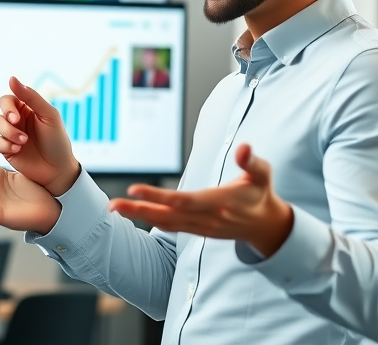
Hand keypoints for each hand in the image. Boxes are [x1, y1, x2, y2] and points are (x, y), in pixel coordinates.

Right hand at [0, 77, 79, 195]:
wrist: (58, 170)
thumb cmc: (57, 141)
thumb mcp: (49, 115)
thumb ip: (31, 96)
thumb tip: (11, 78)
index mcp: (28, 109)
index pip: (9, 99)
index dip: (8, 106)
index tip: (16, 116)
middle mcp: (17, 120)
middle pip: (0, 112)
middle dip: (6, 120)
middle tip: (17, 124)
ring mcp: (11, 135)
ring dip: (8, 133)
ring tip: (23, 142)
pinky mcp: (6, 149)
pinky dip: (5, 145)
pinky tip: (18, 150)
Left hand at [109, 144, 293, 256]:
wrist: (265, 225)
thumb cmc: (260, 193)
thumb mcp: (263, 175)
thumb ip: (252, 162)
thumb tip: (244, 147)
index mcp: (221, 202)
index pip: (186, 200)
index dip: (160, 196)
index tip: (136, 189)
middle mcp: (207, 217)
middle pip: (168, 214)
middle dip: (140, 209)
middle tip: (113, 204)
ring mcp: (201, 226)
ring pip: (165, 222)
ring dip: (139, 215)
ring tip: (115, 207)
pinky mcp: (197, 229)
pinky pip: (170, 226)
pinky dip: (151, 220)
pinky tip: (133, 213)